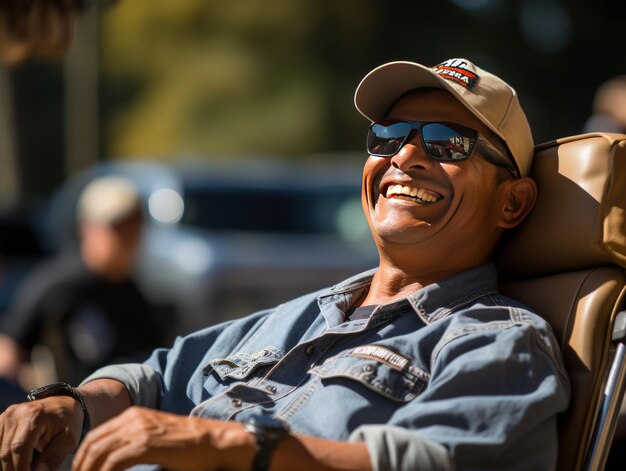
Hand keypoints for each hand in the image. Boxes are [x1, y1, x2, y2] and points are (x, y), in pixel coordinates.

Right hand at [0, 395, 82, 470]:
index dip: (20, 468)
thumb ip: (53, 457)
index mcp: (34, 416)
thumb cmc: (68, 421)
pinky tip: (12, 464)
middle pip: (5, 451)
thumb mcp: (68, 439)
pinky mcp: (1, 422)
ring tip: (21, 469)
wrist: (63, 404)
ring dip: (6, 465)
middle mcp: (16, 415)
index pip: (19, 447)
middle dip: (13, 470)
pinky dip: (3, 457)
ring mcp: (6, 417)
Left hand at [72, 406, 255, 470]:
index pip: (96, 435)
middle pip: (92, 443)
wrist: (212, 442)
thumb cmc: (187, 446)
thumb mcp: (155, 438)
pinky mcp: (145, 444)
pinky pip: (113, 462)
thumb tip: (112, 463)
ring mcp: (139, 430)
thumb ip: (133, 444)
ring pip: (98, 452)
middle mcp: (133, 418)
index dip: (82, 456)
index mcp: (134, 415)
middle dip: (80, 466)